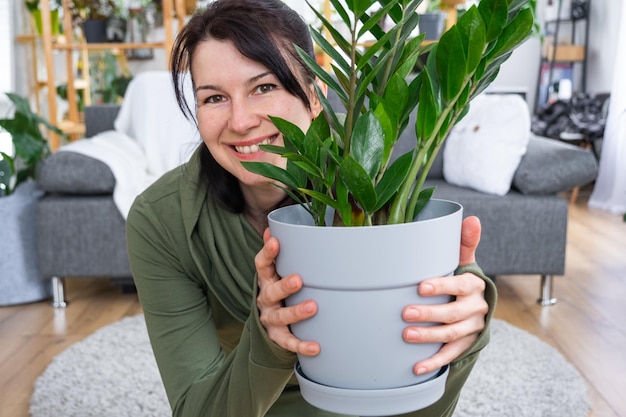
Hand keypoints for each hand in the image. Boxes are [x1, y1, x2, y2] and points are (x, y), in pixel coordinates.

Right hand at [255, 228, 319, 355]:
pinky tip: (316, 346)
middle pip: (271, 292)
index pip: (262, 265)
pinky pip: (289, 342)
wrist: (266, 325)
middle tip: (298, 280)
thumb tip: (271, 227)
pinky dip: (301, 345)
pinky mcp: (278, 337)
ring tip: (312, 307)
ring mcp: (270, 319)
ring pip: (281, 317)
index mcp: (266, 280)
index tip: (275, 242)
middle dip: (284, 286)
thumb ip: (274, 253)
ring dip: (296, 312)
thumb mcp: (273, 272)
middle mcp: (265, 299)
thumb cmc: (277, 290)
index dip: (268, 253)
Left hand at [402, 216, 487, 375]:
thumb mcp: (465, 261)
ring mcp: (472, 328)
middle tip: (405, 313)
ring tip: (407, 336)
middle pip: (453, 314)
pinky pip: (452, 355)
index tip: (420, 287)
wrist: (476, 305)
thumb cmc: (462, 279)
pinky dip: (434, 362)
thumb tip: (472, 218)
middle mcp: (476, 308)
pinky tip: (417, 367)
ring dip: (429, 337)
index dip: (442, 286)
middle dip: (429, 314)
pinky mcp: (466, 344)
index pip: (460, 285)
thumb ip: (465, 242)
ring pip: (451, 335)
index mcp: (474, 285)